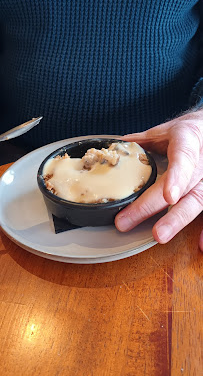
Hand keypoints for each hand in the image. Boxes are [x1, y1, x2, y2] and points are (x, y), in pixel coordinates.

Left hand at [115, 110, 202, 249]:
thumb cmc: (191, 133)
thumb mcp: (169, 130)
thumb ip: (145, 139)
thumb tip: (119, 145)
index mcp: (189, 142)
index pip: (184, 159)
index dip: (177, 178)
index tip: (168, 197)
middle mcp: (201, 163)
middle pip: (182, 187)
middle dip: (155, 206)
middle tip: (129, 220)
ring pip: (196, 202)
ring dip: (177, 221)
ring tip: (159, 235)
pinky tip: (200, 245)